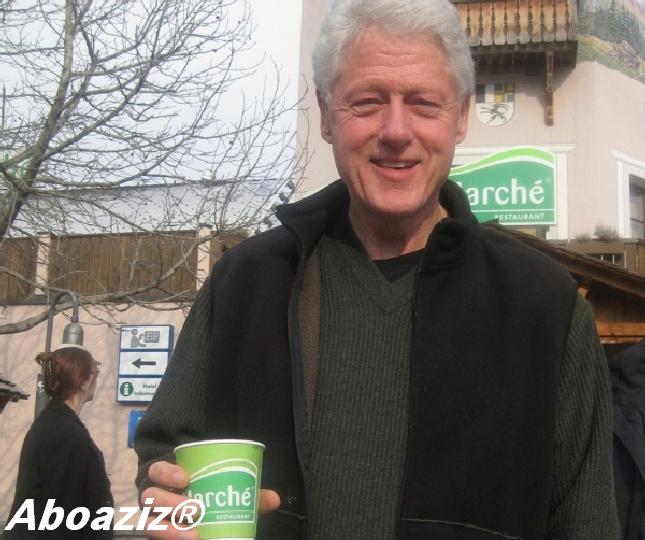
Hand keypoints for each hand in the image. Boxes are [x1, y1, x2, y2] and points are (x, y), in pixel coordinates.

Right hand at [140, 461, 280, 538]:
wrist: (189, 514)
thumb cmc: (207, 494)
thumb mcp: (224, 490)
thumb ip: (247, 492)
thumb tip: (274, 499)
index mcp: (169, 478)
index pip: (157, 470)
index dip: (167, 472)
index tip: (185, 478)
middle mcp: (156, 497)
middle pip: (151, 496)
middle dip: (171, 502)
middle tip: (195, 508)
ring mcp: (154, 518)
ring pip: (149, 520)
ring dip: (169, 528)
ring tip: (192, 533)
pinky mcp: (157, 532)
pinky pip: (154, 536)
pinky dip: (168, 538)